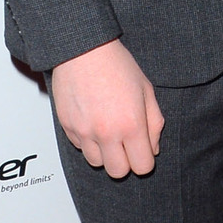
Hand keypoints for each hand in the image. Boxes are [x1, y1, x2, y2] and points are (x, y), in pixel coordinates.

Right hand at [51, 38, 164, 176]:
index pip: (142, 167)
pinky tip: (94, 122)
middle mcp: (106, 132)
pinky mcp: (68, 127)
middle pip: (118, 172)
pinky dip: (88, 141)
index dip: (145, 160)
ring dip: (105, 153)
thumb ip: (154, 123)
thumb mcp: (146, 90)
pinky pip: (80, 147)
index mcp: (131, 124)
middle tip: (126, 145)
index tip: (143, 151)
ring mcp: (84, 132)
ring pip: (96, 163)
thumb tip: (153, 148)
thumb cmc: (116, 65)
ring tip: (109, 132)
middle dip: (125, 162)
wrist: (82, 50)